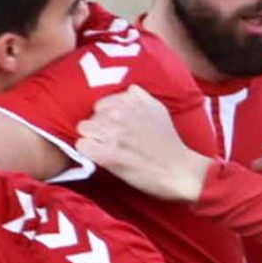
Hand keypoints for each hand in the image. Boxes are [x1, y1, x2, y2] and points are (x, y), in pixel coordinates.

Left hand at [81, 88, 210, 201]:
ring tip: (107, 150)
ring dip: (93, 139)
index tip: (117, 130)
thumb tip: (129, 91)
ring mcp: (112, 133)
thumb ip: (141, 98)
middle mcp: (119, 112)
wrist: (179, 170)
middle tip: (115, 142)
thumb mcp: (159, 110)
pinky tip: (102, 158)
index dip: (107, 119)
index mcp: (131, 100)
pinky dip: (89, 152)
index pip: (102, 104)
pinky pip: (82, 146)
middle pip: (91, 116)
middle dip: (100, 128)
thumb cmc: (170, 144)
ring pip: (84, 129)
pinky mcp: (107, 154)